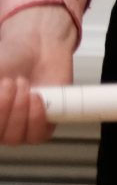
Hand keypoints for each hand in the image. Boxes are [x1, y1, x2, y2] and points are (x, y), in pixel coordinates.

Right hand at [0, 7, 75, 145]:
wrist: (41, 46)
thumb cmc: (11, 58)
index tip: (1, 85)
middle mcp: (2, 123)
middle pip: (1, 136)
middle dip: (5, 107)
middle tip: (13, 82)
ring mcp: (22, 125)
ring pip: (16, 138)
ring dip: (21, 111)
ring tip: (25, 86)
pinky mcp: (44, 123)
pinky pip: (39, 135)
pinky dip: (37, 117)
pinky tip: (37, 97)